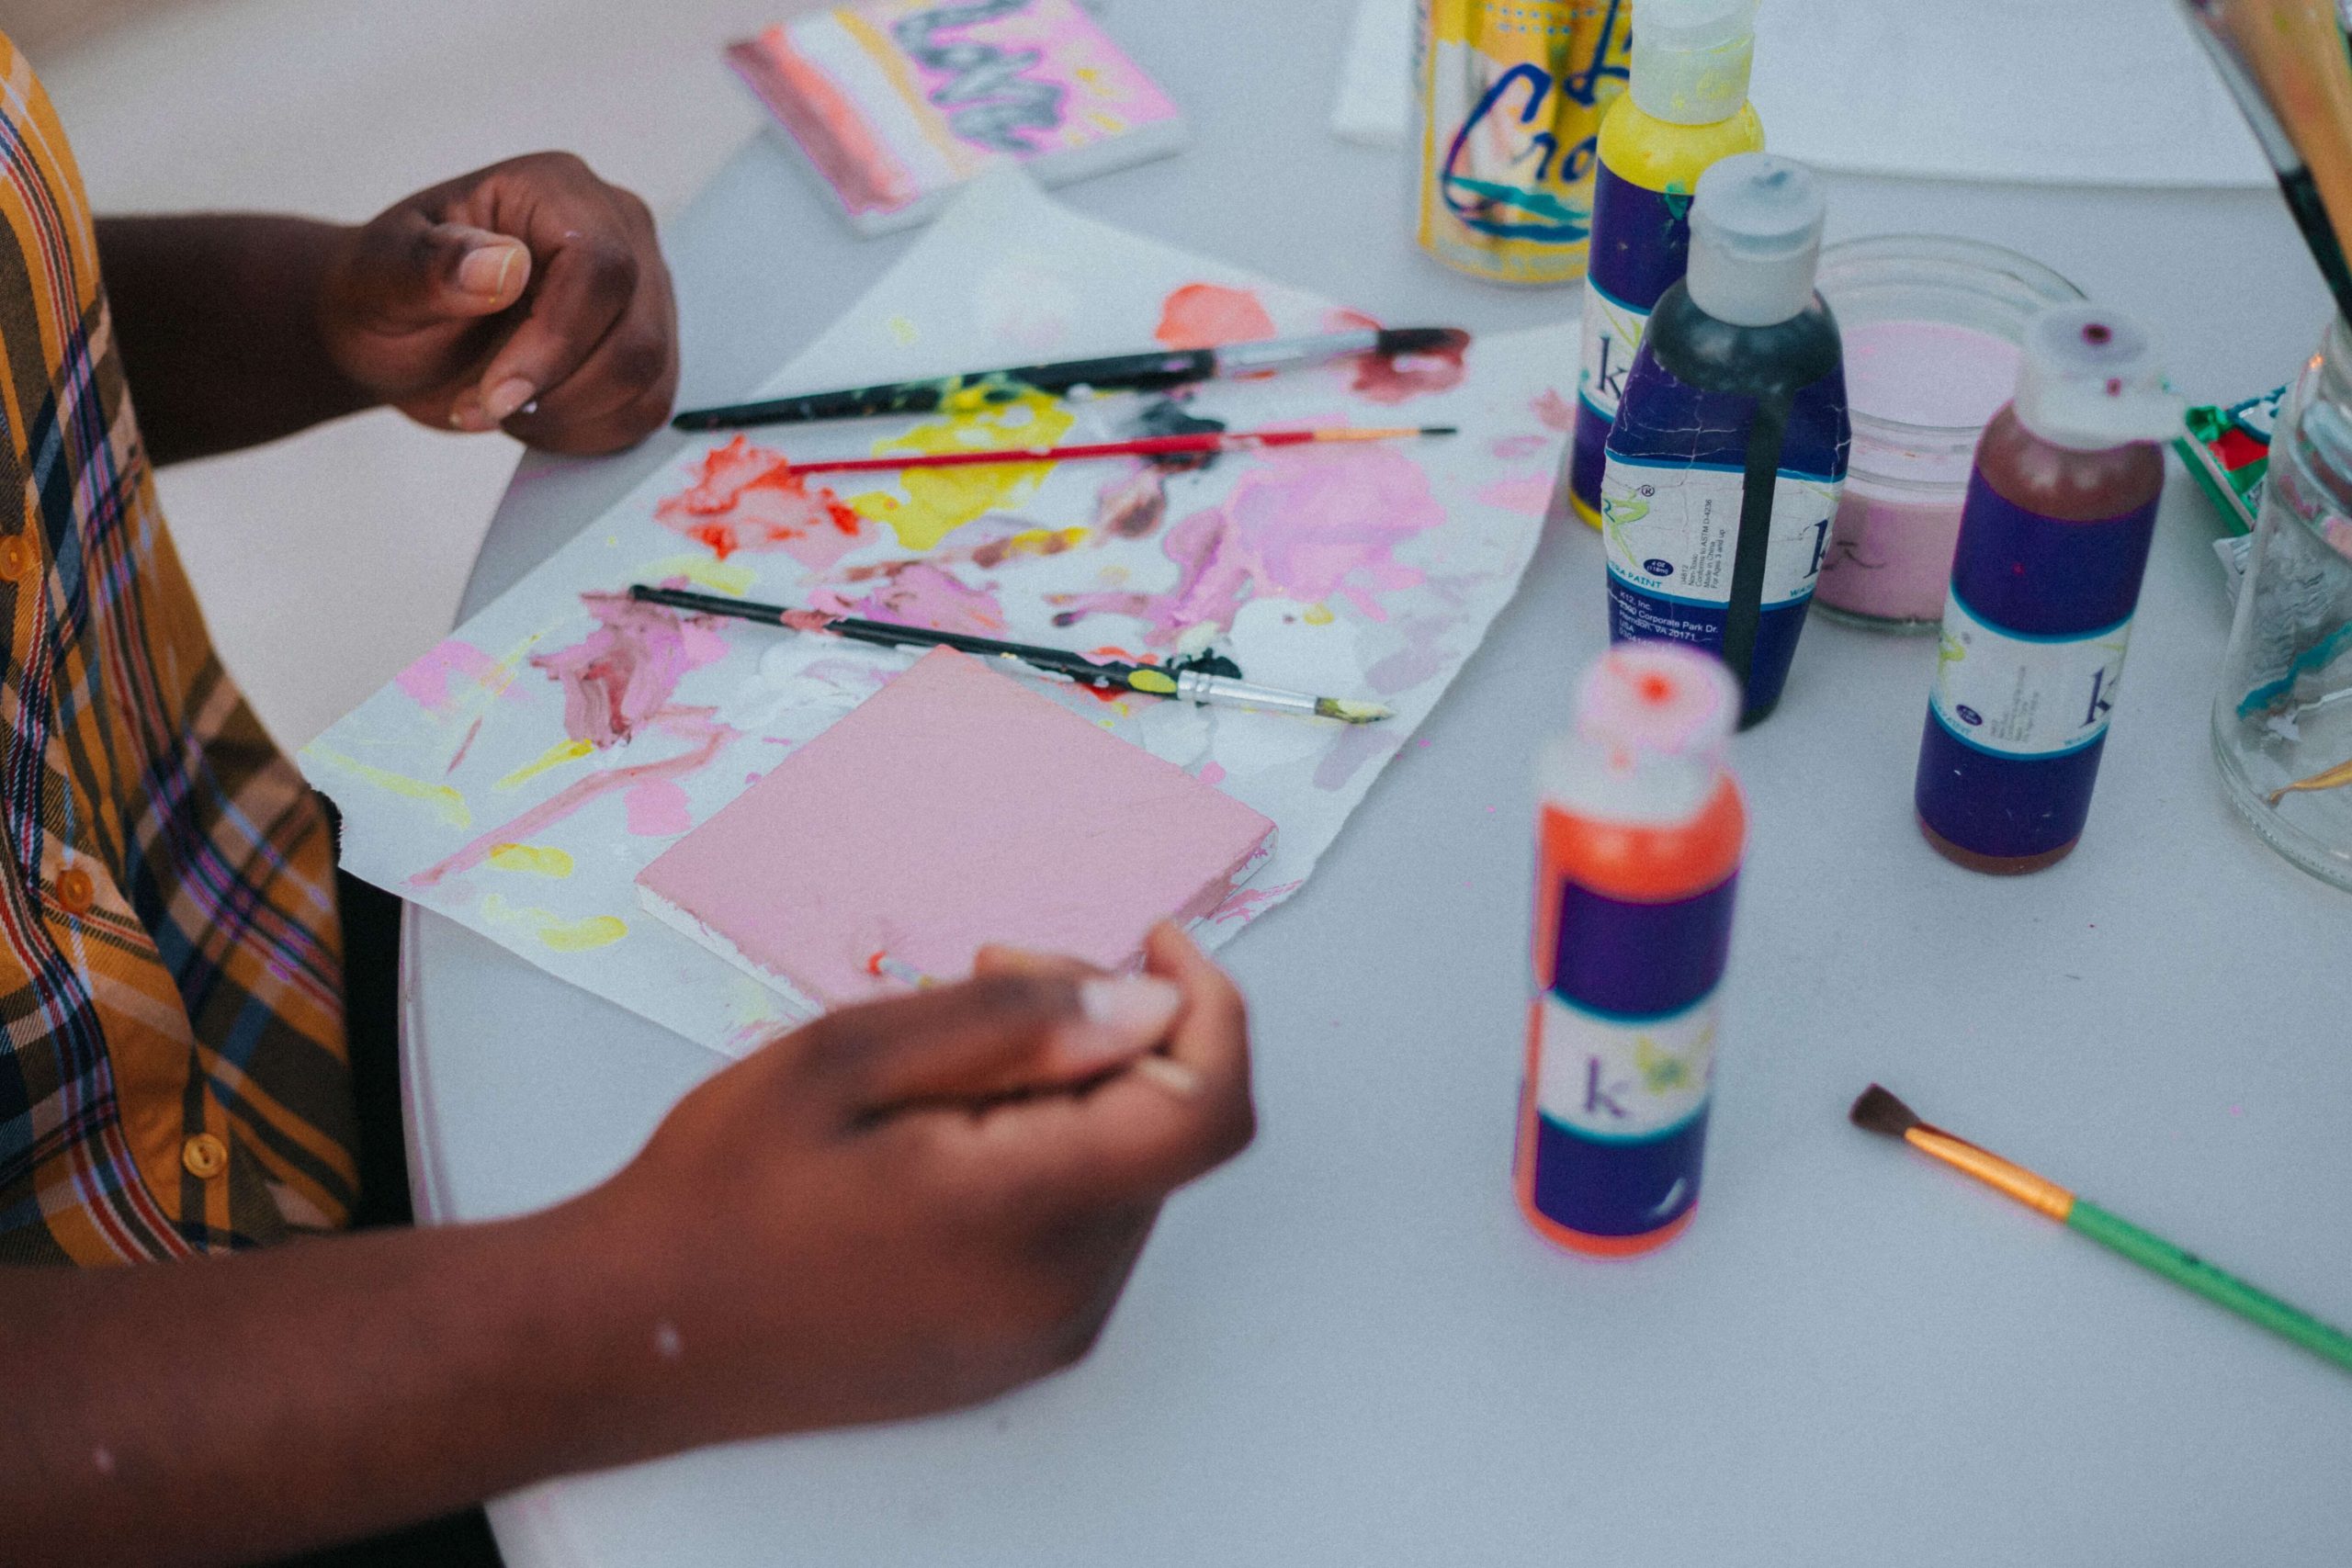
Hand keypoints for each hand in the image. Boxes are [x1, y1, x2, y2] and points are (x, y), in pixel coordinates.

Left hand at [316, 152, 678, 453]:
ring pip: (648, 376)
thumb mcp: (379, 276)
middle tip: (483, 405)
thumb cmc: (387, 294)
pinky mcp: (650, 344)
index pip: (600, 266)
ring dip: (570, 415)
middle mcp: (618, 230)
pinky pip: (648, 407)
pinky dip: (590, 431)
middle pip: (636, 333)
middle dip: (558, 390)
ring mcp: (644, 290)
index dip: (556, 341)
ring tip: (502, 408)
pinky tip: (536, 418)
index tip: (496, 393)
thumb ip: (432, 265)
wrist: (399, 335)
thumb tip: (505, 267)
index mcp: (555, 190)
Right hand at [596, 924, 1253, 1441]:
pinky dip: (1053, 1154)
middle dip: (1110, 1031)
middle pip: (1165, 1128)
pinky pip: (1089, 1228)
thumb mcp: (849, 1058)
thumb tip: (1150, 1003)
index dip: (1209, 1006)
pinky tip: (951, 1132)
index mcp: (1023, 1216)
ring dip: (1075, 1092)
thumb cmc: (720, 1191)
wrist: (633, 1336)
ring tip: (945, 1064)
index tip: (1153, 942)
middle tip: (989, 976)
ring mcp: (1047, 1334)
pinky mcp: (1023, 1349)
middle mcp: (1061, 1293)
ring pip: (1128, 1173)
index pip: (1204, 1107)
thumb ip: (1015, 1022)